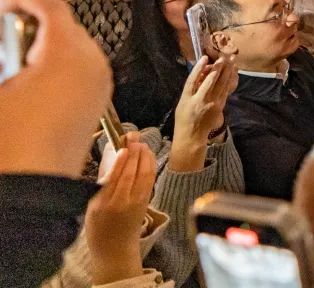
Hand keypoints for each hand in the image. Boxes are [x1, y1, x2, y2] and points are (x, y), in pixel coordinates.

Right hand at [0, 0, 111, 176]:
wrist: (32, 190)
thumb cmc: (8, 140)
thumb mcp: (1, 83)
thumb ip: (6, 53)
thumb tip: (7, 33)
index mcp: (65, 52)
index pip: (50, 6)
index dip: (24, 0)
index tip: (5, 6)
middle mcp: (91, 61)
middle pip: (64, 24)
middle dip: (33, 24)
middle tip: (6, 35)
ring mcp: (100, 80)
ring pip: (74, 45)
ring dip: (46, 44)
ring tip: (17, 62)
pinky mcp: (99, 98)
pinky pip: (81, 66)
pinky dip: (59, 63)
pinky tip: (32, 81)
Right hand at [85, 134, 155, 284]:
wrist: (114, 248)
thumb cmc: (98, 226)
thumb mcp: (91, 206)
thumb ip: (101, 183)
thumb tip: (111, 155)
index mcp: (104, 204)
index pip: (115, 178)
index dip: (121, 161)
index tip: (122, 146)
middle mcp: (122, 202)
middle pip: (132, 172)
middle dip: (134, 151)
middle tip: (132, 135)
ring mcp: (137, 201)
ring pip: (145, 173)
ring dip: (144, 154)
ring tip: (140, 141)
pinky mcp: (146, 201)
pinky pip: (150, 178)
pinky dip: (150, 163)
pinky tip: (147, 154)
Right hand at [170, 56, 237, 172]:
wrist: (192, 136)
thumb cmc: (184, 118)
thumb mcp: (182, 103)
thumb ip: (191, 89)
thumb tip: (201, 73)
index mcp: (187, 99)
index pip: (192, 80)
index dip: (199, 68)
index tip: (204, 57)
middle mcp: (200, 101)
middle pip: (211, 81)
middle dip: (218, 68)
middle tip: (224, 56)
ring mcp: (211, 104)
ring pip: (221, 85)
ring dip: (227, 72)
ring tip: (231, 61)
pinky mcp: (219, 107)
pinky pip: (225, 91)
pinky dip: (229, 81)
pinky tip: (232, 73)